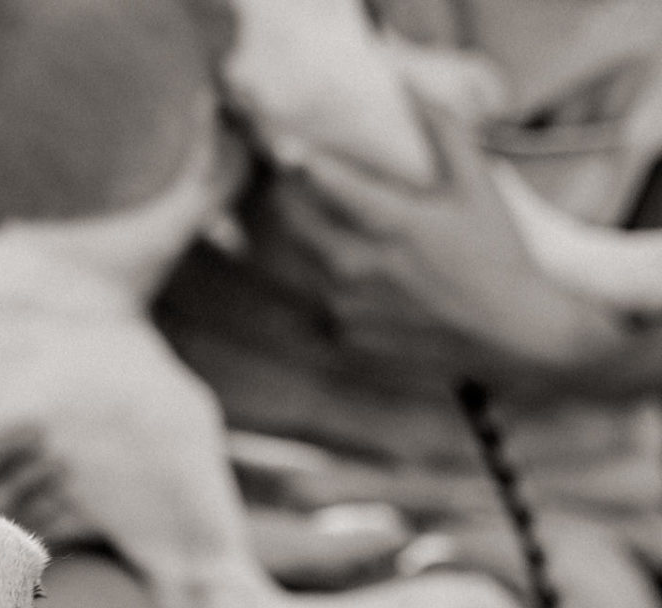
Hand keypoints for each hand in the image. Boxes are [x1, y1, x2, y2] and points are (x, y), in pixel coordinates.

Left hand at [262, 99, 628, 389]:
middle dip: (285, 199)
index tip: (285, 149)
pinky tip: (335, 268)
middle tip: (283, 182)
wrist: (510, 331)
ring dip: (294, 240)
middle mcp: (364, 268)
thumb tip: (410, 86)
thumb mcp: (478, 186)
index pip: (331, 186)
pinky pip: (315, 297)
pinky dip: (316, 280)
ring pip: (296, 263)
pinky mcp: (346, 334)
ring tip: (299, 219)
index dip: (302, 164)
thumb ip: (443, 132)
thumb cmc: (497, 253)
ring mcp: (350, 306)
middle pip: (295, 225)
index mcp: (398, 226)